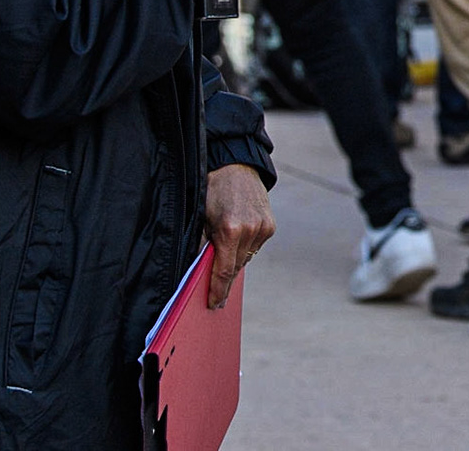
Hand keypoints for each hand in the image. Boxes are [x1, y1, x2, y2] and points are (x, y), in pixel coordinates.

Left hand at [204, 164, 273, 308]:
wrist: (235, 165)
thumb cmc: (212, 190)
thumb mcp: (200, 218)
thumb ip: (201, 246)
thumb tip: (198, 271)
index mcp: (230, 230)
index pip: (224, 271)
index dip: (217, 290)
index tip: (214, 304)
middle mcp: (250, 230)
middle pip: (236, 267)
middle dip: (225, 279)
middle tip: (216, 294)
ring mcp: (263, 228)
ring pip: (246, 258)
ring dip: (235, 263)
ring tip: (223, 265)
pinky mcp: (270, 225)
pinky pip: (255, 247)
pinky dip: (244, 249)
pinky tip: (236, 243)